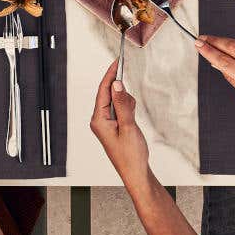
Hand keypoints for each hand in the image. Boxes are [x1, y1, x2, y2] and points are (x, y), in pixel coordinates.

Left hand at [89, 61, 149, 185]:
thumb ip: (122, 104)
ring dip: (127, 105)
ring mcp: (106, 123)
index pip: (103, 90)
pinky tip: (132, 122)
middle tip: (131, 108)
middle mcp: (99, 120)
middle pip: (109, 95)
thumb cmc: (130, 155)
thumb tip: (117, 84)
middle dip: (123, 96)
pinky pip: (121, 110)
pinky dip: (128, 110)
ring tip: (133, 122)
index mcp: (98, 120)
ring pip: (117, 102)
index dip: (110, 74)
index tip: (117, 61)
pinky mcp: (114, 126)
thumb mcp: (128, 127)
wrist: (136, 173)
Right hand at [195, 35, 234, 120]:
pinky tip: (233, 45)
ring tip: (214, 41)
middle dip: (214, 41)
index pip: (225, 62)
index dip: (209, 52)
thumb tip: (217, 63)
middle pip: (232, 47)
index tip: (199, 45)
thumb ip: (232, 78)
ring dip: (226, 41)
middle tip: (202, 38)